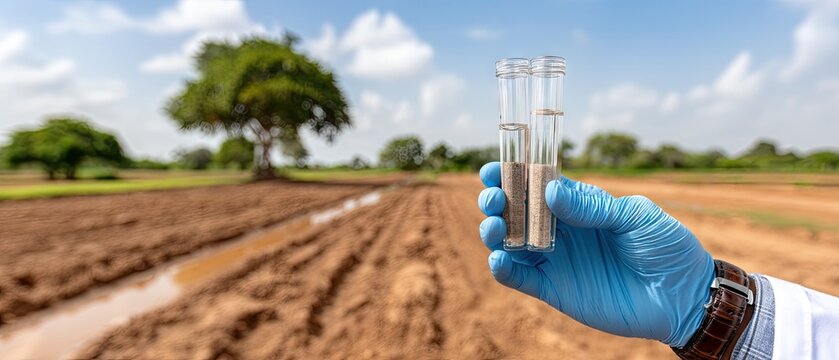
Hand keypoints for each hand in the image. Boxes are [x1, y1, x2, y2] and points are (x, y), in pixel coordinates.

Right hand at [477, 162, 713, 346]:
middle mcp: (560, 229)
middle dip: (497, 201)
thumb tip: (551, 191)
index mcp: (579, 204)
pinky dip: (503, 269)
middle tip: (494, 199)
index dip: (512, 175)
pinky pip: (520, 278)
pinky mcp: (554, 289)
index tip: (493, 169)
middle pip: (516, 211)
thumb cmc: (665, 246)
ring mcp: (555, 259)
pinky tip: (499, 258)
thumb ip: (592, 206)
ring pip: (511, 242)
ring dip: (494, 232)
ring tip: (492, 227)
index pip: (537, 185)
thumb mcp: (635, 216)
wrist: (683, 296)